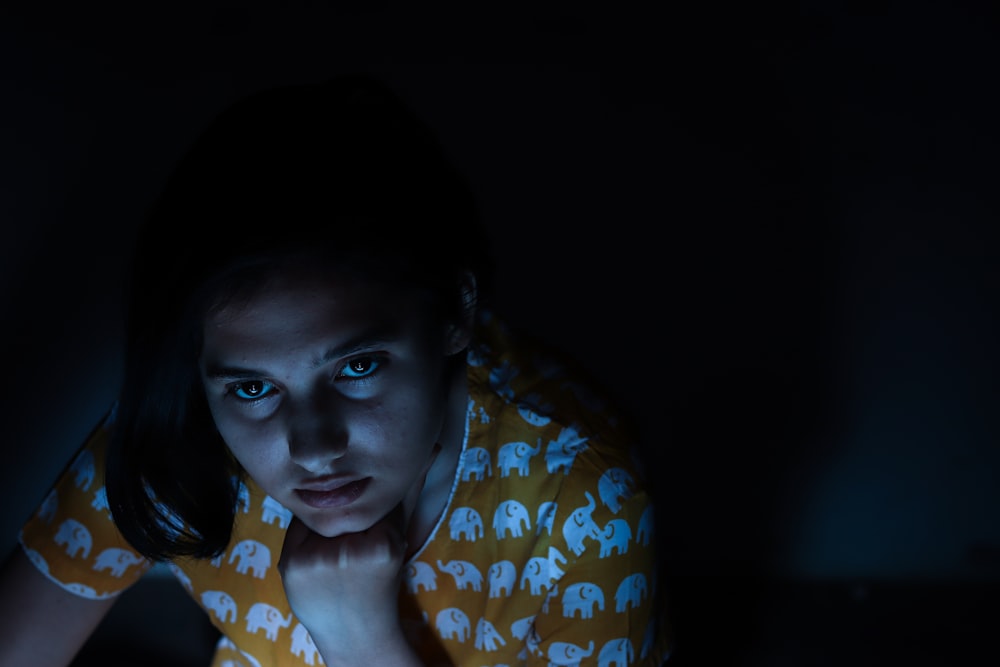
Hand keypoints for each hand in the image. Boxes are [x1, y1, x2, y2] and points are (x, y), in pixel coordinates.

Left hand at [277, 444, 440, 662]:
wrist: (355, 634)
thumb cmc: (380, 582)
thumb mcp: (398, 539)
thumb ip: (408, 494)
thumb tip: (432, 447)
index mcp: (384, 545)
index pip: (374, 494)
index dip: (372, 488)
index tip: (373, 487)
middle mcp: (349, 551)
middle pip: (343, 500)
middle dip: (344, 501)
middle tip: (350, 521)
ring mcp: (318, 560)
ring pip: (318, 509)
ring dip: (322, 515)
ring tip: (333, 540)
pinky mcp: (293, 565)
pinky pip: (297, 526)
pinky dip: (304, 532)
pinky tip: (315, 550)